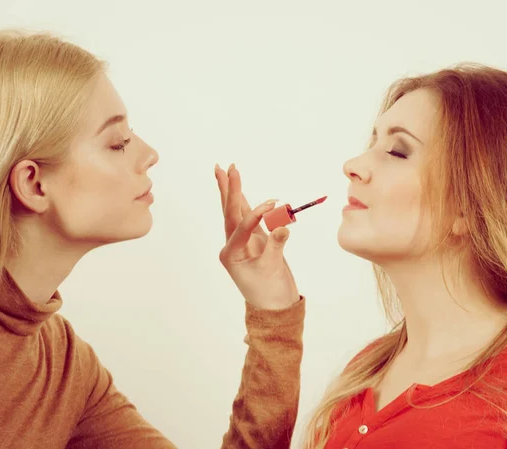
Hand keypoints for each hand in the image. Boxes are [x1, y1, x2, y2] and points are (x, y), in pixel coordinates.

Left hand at [215, 163, 300, 309]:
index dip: (255, 214)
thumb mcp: (273, 269)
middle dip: (228, 190)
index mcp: (231, 254)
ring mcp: (243, 243)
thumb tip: (283, 226)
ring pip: (237, 212)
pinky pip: (249, 218)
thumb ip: (276, 245)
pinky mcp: (254, 241)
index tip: (272, 204)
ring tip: (227, 170)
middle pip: (230, 213)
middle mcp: (232, 246)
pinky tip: (240, 189)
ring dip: (233, 191)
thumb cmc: (271, 293)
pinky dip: (246, 203)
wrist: (275, 309)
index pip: (240, 227)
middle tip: (223, 167)